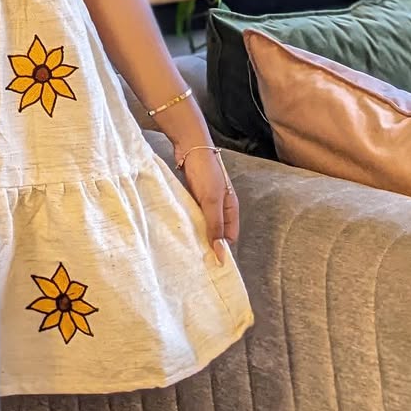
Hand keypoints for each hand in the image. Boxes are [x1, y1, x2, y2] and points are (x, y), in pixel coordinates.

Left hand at [178, 145, 239, 263]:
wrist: (189, 146)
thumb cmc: (205, 171)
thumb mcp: (211, 201)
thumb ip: (215, 227)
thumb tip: (221, 255)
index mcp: (231, 208)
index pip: (230, 237)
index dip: (222, 249)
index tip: (210, 263)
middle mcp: (220, 206)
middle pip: (216, 231)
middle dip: (208, 243)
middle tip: (195, 258)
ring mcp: (206, 201)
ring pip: (203, 223)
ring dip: (196, 232)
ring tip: (185, 247)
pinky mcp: (192, 196)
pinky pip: (192, 214)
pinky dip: (187, 221)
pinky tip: (179, 228)